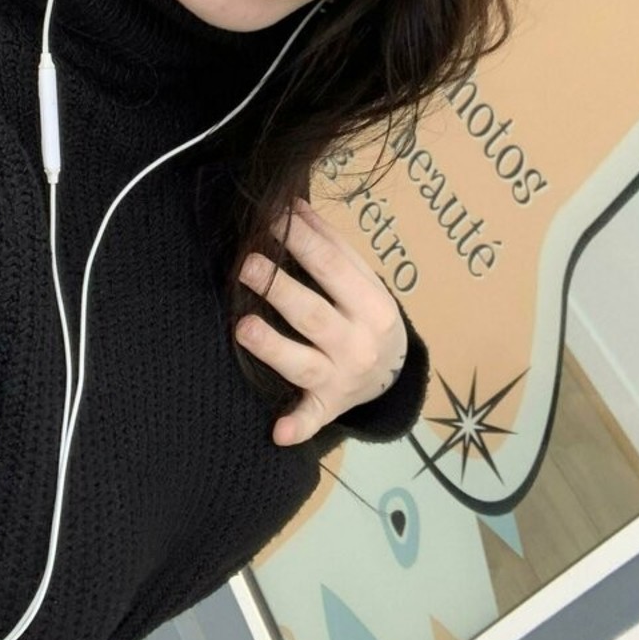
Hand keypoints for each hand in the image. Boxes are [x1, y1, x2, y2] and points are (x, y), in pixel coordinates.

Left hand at [234, 197, 407, 445]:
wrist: (395, 374)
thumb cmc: (367, 315)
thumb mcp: (362, 279)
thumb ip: (332, 246)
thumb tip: (294, 207)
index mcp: (372, 306)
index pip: (333, 268)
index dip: (301, 241)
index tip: (272, 220)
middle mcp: (358, 343)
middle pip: (313, 314)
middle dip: (279, 290)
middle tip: (247, 265)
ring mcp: (342, 378)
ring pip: (303, 363)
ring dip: (272, 347)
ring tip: (243, 326)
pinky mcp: (326, 406)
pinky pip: (310, 419)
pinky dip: (296, 427)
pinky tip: (277, 433)